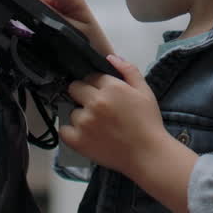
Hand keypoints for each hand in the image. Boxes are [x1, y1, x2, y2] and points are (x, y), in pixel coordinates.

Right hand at [21, 0, 113, 56]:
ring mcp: (59, 7)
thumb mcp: (74, 31)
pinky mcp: (54, 16)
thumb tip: (38, 9)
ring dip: (27, 9)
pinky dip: (30, 16)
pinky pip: (38, 12)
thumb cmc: (93, 44)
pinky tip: (24, 21)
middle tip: (10, 3)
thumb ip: (56, 18)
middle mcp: (65, 0)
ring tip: (16, 15)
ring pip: (37, 3)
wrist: (98, 58)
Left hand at [61, 54, 167, 178]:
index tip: (103, 94)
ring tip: (96, 126)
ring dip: (80, 115)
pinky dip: (70, 131)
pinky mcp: (78, 140)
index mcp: (111, 88)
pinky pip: (63, 130)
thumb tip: (110, 57)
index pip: (91, 76)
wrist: (148, 154)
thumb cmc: (148, 123)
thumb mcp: (145, 91)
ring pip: (71, 110)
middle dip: (83, 94)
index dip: (97, 84)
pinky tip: (84, 134)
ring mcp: (84, 122)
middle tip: (96, 107)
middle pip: (75, 88)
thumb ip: (128, 70)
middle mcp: (95, 102)